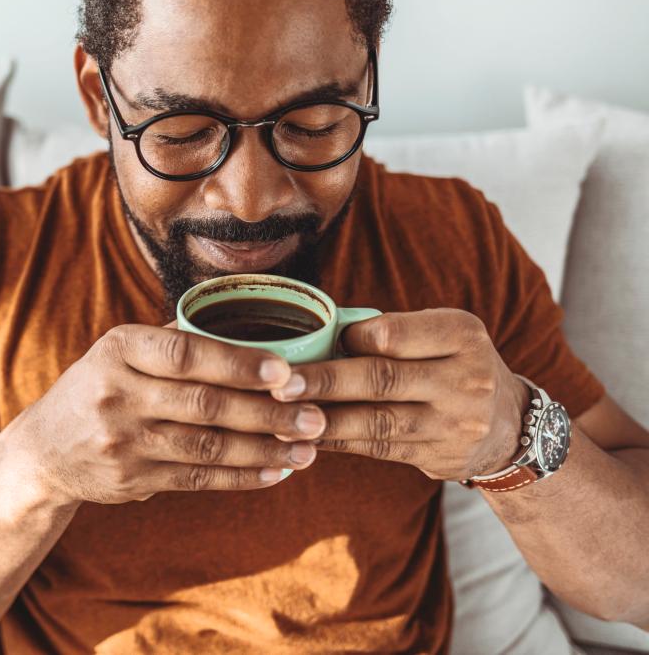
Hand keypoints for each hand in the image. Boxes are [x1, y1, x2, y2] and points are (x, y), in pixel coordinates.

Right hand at [11, 324, 324, 504]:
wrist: (44, 451)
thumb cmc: (100, 387)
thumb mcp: (119, 352)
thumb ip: (174, 343)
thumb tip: (257, 332)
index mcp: (118, 349)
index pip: (185, 353)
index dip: (238, 363)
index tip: (287, 370)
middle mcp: (117, 394)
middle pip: (204, 404)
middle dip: (267, 412)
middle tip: (316, 416)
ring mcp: (123, 442)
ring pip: (207, 447)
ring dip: (264, 449)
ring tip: (309, 448)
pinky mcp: (132, 480)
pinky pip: (198, 479)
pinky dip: (241, 477)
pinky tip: (276, 471)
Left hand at [268, 308, 529, 480]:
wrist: (510, 427)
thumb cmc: (454, 365)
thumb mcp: (442, 335)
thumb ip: (392, 332)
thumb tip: (318, 334)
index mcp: (461, 335)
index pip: (394, 335)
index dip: (351, 340)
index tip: (318, 342)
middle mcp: (464, 379)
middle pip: (381, 379)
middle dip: (324, 382)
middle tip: (279, 384)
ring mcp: (454, 423)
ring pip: (375, 421)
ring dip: (323, 419)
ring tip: (281, 416)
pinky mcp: (438, 457)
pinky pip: (377, 449)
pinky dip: (337, 441)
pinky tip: (306, 437)